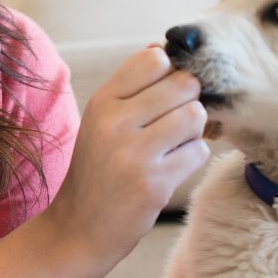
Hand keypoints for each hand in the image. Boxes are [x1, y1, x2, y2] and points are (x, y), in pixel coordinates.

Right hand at [53, 46, 208, 273]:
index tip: (165, 93)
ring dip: (194, 130)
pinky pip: (198, 151)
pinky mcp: (154, 184)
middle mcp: (115, 122)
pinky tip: (173, 167)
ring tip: (175, 145)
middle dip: (189, 100)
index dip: (170, 73)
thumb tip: (159, 48)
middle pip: (183, 84)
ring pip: (196, 115)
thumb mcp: (101, 121)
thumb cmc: (97, 169)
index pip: (154, 59)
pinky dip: (193, 157)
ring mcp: (134, 154)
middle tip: (175, 122)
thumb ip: (130, 86)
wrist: (79, 229)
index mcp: (102, 101)